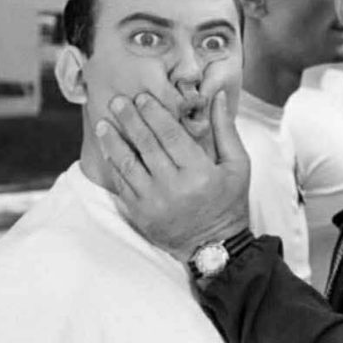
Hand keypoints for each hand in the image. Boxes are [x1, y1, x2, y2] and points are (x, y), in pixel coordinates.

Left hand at [95, 90, 249, 262]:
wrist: (214, 246)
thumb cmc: (230, 202)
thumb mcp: (238, 165)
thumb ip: (225, 129)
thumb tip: (216, 96)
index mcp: (199, 172)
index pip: (171, 135)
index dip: (154, 114)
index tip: (142, 97)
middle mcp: (174, 186)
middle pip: (146, 145)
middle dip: (130, 120)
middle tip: (118, 101)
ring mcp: (154, 202)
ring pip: (128, 164)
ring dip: (114, 141)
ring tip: (104, 123)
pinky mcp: (141, 214)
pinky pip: (122, 184)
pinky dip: (113, 164)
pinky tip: (107, 149)